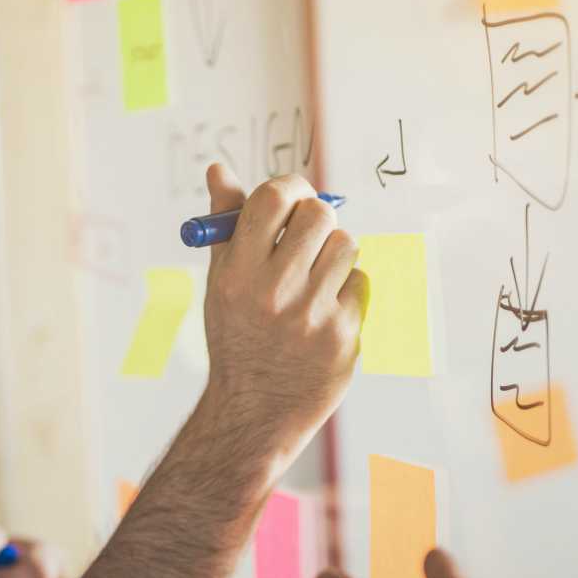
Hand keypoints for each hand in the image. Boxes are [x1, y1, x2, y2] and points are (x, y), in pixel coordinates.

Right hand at [198, 163, 366, 471]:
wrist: (255, 409)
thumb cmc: (237, 335)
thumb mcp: (220, 280)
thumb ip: (225, 223)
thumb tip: (218, 168)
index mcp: (237, 272)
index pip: (272, 198)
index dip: (289, 188)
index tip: (293, 198)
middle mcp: (273, 292)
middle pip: (319, 215)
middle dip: (317, 218)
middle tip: (308, 234)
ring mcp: (312, 315)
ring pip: (347, 246)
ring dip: (334, 254)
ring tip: (313, 279)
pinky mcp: (343, 335)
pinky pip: (359, 284)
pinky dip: (346, 291)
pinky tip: (323, 312)